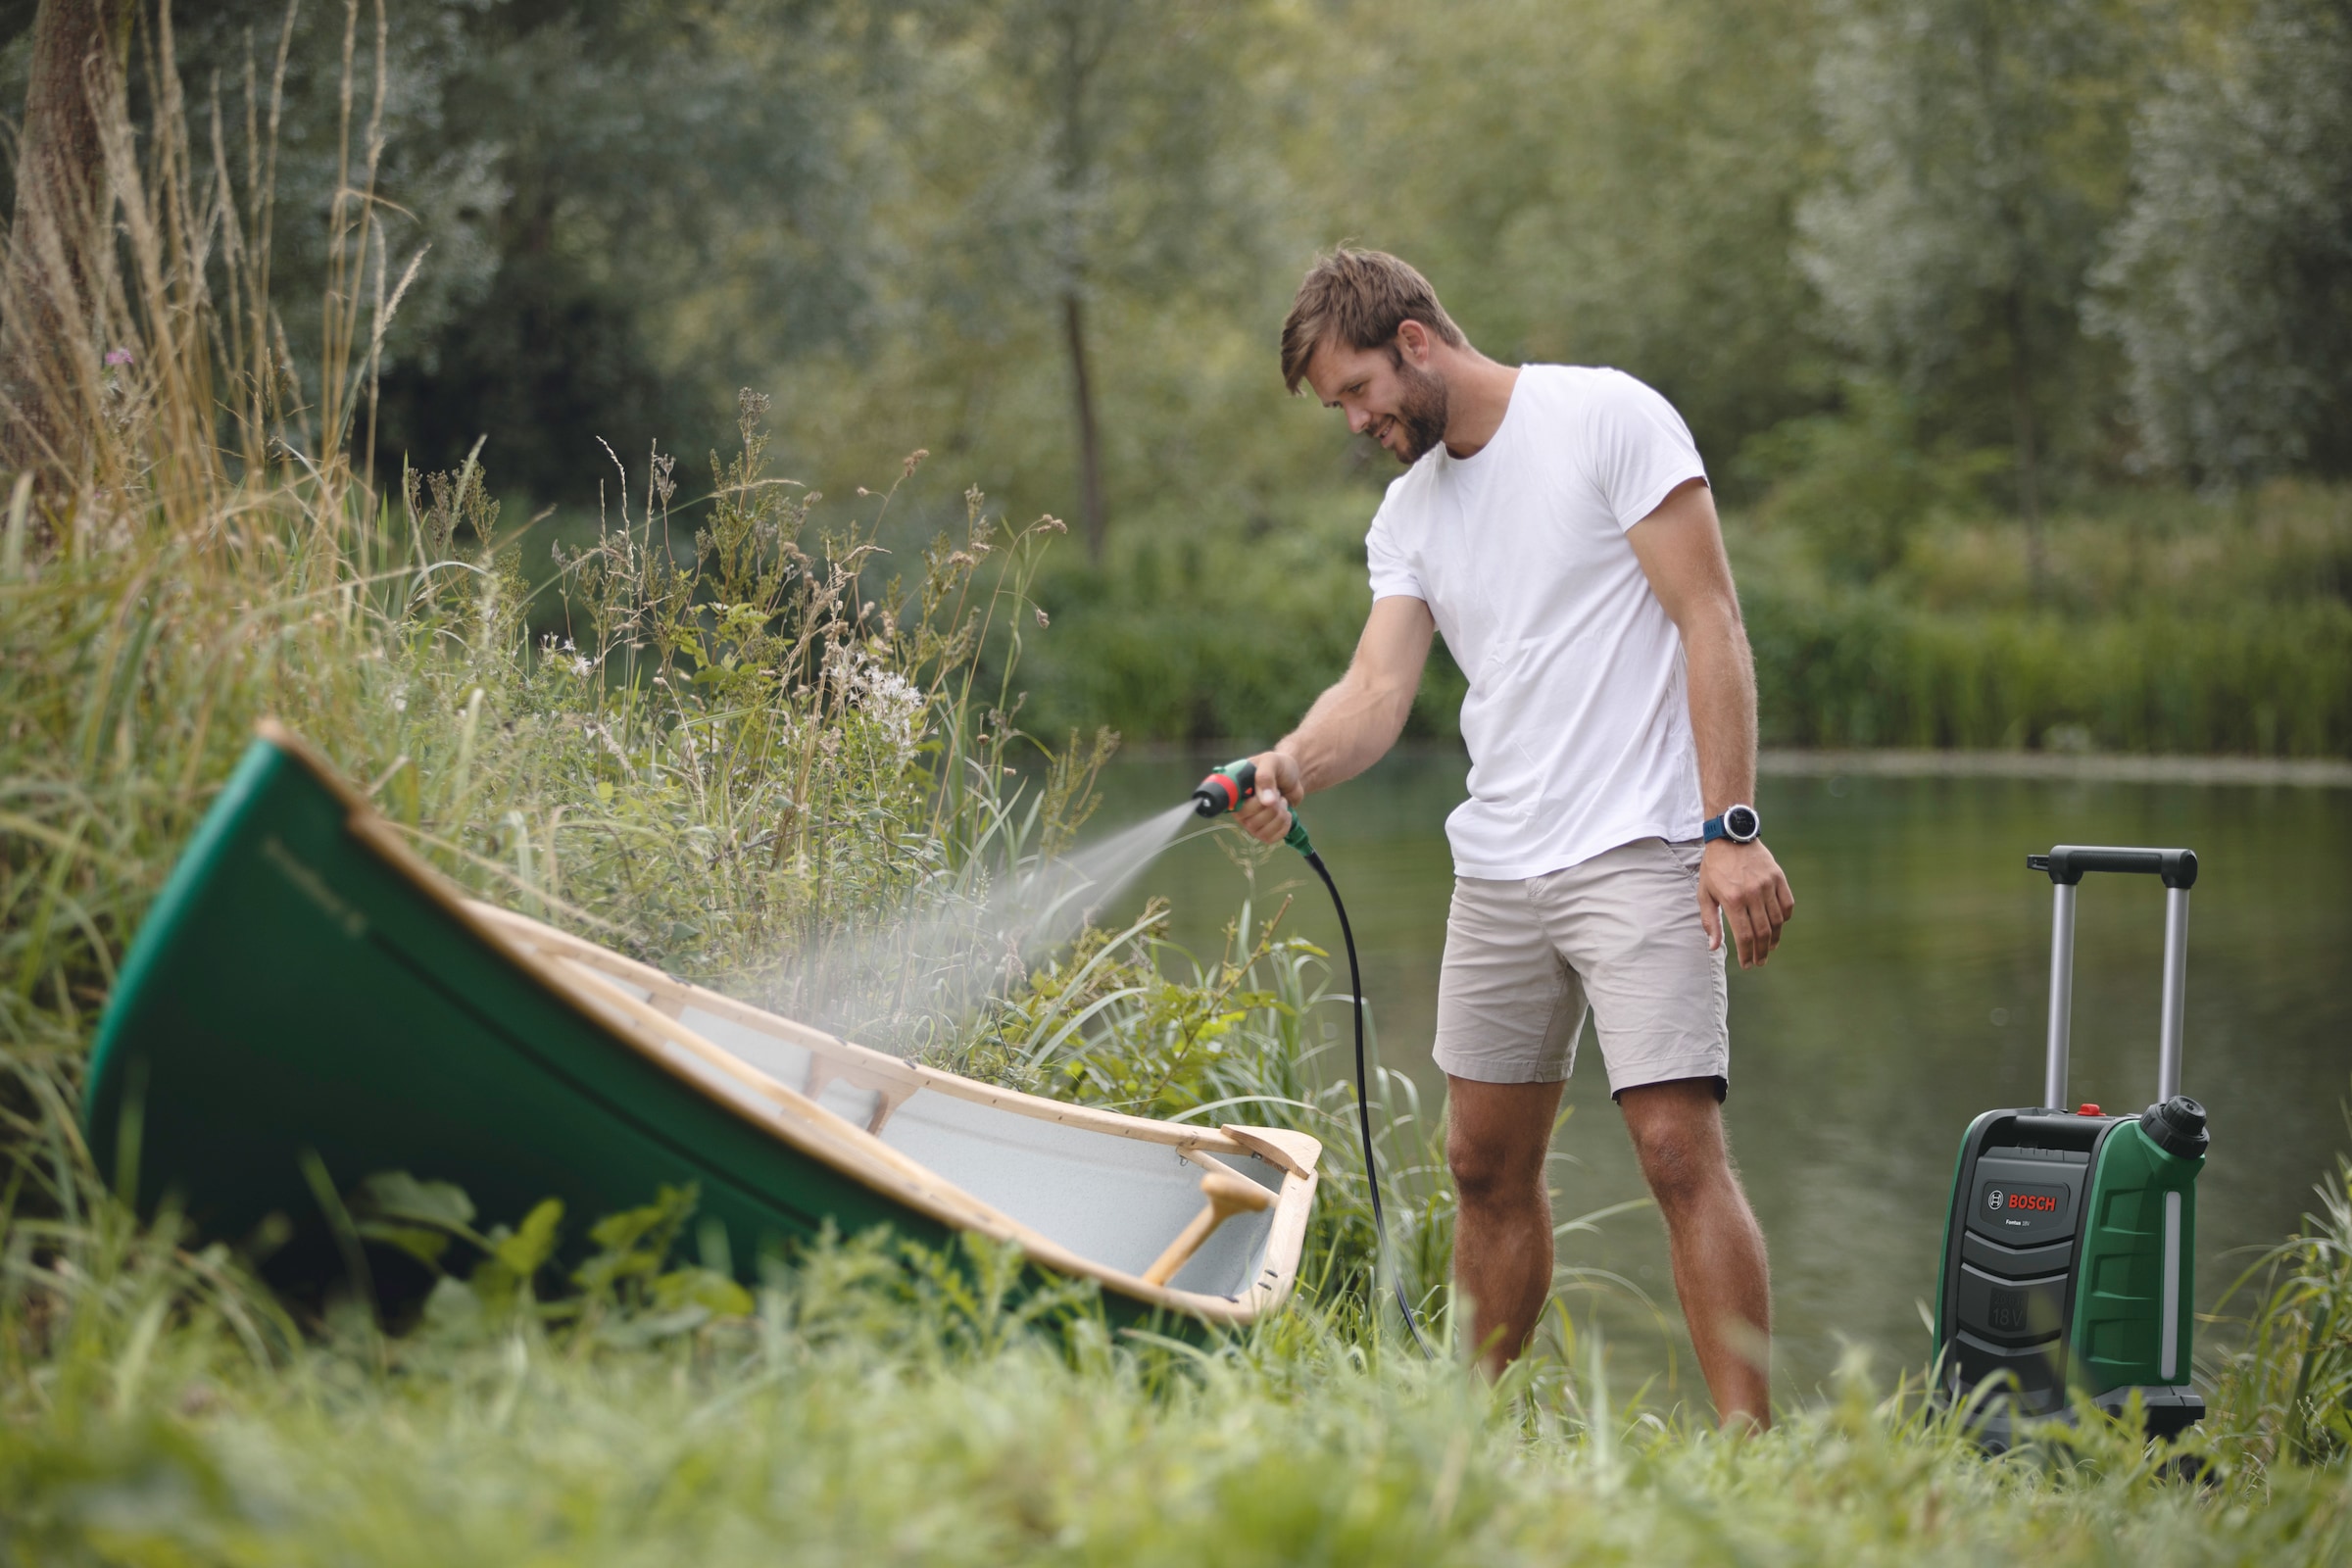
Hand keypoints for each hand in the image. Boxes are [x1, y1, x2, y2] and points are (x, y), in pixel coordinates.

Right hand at [1235, 750, 1304, 844]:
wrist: (1293, 776)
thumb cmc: (1278, 766)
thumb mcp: (1271, 761)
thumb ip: (1265, 776)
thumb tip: (1266, 801)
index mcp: (1234, 791)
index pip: (1230, 806)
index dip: (1247, 805)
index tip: (1263, 799)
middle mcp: (1239, 809)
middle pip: (1251, 821)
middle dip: (1272, 807)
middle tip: (1277, 792)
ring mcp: (1250, 822)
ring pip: (1263, 831)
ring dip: (1280, 815)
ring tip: (1281, 801)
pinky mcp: (1264, 830)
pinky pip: (1272, 838)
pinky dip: (1284, 825)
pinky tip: (1286, 813)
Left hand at [1698, 838, 1794, 968]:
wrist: (1730, 837)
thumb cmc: (1714, 868)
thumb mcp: (1705, 893)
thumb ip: (1710, 921)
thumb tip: (1714, 946)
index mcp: (1733, 900)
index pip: (1744, 936)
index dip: (1747, 954)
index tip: (1747, 965)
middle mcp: (1752, 894)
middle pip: (1762, 932)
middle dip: (1761, 951)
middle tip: (1760, 961)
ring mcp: (1768, 885)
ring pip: (1777, 921)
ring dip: (1775, 939)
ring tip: (1769, 948)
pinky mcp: (1778, 878)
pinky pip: (1787, 904)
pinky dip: (1784, 919)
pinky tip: (1778, 926)